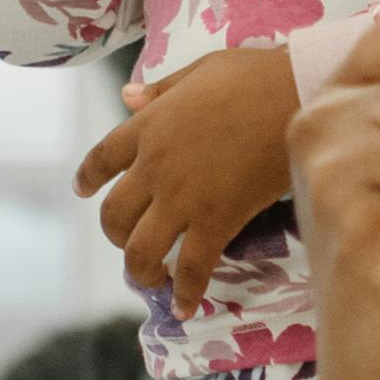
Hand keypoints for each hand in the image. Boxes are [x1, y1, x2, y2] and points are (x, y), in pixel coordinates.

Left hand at [74, 42, 298, 303]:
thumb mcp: (201, 71)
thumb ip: (162, 90)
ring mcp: (182, 197)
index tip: (82, 191)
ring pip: (140, 249)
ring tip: (153, 278)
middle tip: (130, 242)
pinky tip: (186, 308)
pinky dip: (186, 294)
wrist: (296, 94)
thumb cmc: (256, 77)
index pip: (102, 158)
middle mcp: (155, 167)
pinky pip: (192, 268)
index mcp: (149, 127)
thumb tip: (126, 96)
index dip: (88, 177)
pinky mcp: (216, 221)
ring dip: (140, 270)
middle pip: (114, 214)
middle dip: (115, 235)